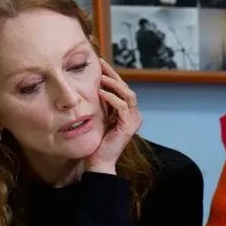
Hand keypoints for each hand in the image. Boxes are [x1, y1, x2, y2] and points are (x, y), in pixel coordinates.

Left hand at [84, 59, 141, 174]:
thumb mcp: (98, 116)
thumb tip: (92, 85)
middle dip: (113, 75)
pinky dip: (112, 98)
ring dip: (114, 84)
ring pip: (128, 95)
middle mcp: (133, 115)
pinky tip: (100, 93)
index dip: (112, 74)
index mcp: (127, 112)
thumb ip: (101, 103)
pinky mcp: (128, 126)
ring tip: (100, 78)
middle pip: (126, 88)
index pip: (122, 88)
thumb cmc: (96, 140)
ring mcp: (133, 121)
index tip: (99, 63)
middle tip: (100, 64)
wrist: (97, 161)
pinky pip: (123, 107)